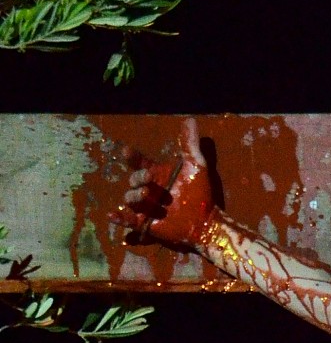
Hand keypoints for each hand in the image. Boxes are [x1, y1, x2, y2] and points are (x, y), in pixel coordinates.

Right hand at [118, 117, 220, 249]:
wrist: (206, 221)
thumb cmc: (200, 193)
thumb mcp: (196, 166)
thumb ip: (190, 144)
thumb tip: (190, 119)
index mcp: (155, 174)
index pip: (138, 163)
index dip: (132, 157)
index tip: (127, 152)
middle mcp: (147, 189)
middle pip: (133, 180)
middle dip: (138, 178)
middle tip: (149, 178)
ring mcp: (145, 206)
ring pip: (129, 198)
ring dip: (134, 196)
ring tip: (146, 194)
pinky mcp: (146, 223)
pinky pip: (127, 220)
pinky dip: (119, 218)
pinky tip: (112, 215)